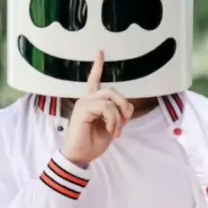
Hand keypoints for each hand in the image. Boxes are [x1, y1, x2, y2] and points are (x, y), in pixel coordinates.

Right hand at [61, 50, 133, 167]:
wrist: (81, 156)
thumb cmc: (93, 143)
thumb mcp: (112, 126)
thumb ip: (118, 114)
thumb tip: (126, 109)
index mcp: (92, 102)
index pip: (95, 80)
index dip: (97, 65)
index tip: (100, 51)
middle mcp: (87, 99)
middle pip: (112, 91)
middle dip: (124, 106)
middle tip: (124, 123)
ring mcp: (83, 103)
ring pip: (110, 99)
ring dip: (118, 117)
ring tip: (115, 130)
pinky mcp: (82, 109)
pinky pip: (106, 108)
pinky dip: (112, 120)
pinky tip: (109, 130)